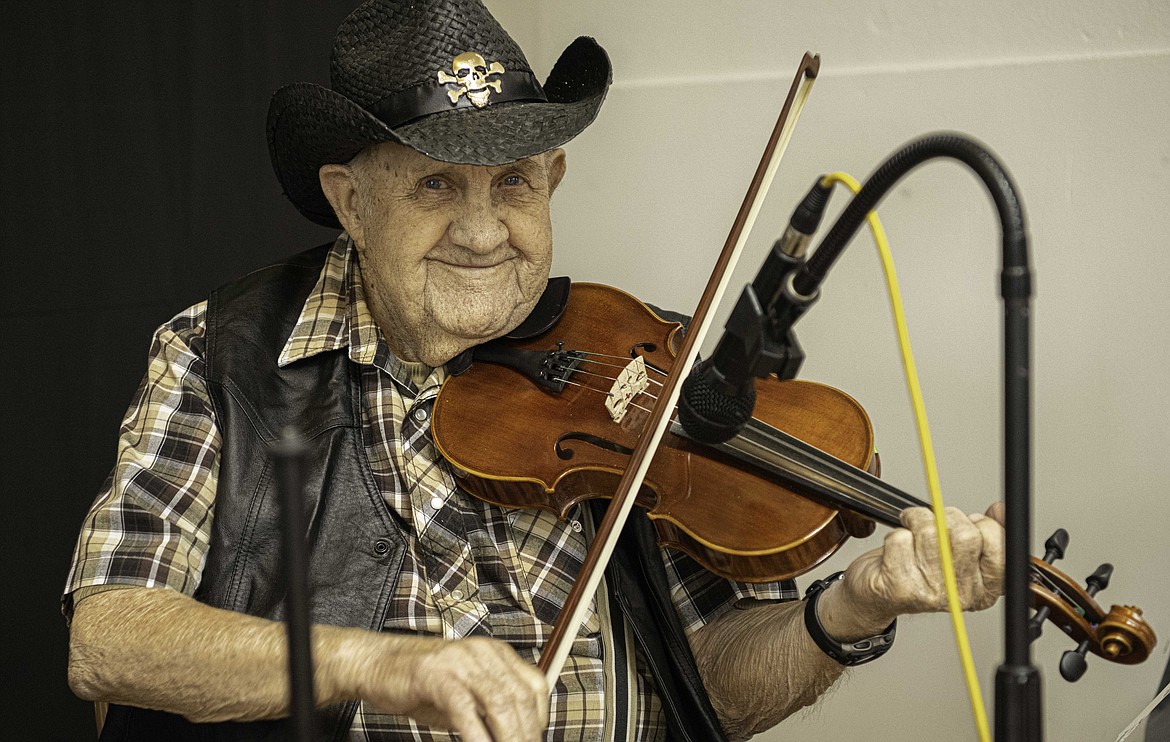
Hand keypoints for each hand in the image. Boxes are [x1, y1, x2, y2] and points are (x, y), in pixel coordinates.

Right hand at [350, 634, 548, 741]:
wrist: (376, 662)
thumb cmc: (421, 681)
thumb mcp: (466, 693)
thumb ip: (489, 709)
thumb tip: (514, 735)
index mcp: (495, 653)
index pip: (534, 685)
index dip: (540, 718)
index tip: (534, 740)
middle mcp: (482, 652)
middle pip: (520, 697)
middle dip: (526, 733)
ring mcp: (460, 661)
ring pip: (498, 702)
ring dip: (508, 737)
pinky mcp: (436, 675)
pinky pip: (465, 709)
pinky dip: (476, 736)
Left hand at [818, 503, 1004, 639]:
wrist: (876, 597)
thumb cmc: (919, 572)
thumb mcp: (961, 556)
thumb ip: (985, 534)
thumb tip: (1000, 510)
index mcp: (983, 590)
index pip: (1001, 547)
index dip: (984, 526)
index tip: (970, 524)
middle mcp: (960, 596)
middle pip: (966, 535)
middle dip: (948, 518)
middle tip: (936, 525)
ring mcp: (929, 592)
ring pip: (931, 531)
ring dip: (918, 520)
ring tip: (913, 531)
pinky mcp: (899, 586)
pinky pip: (901, 538)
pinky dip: (896, 533)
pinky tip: (896, 547)